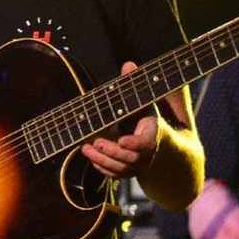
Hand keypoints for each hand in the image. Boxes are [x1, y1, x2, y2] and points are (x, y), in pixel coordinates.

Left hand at [81, 62, 159, 178]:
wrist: (148, 134)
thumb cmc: (140, 114)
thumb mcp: (139, 99)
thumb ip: (132, 85)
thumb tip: (128, 64)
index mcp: (152, 133)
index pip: (146, 142)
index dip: (135, 143)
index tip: (122, 140)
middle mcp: (147, 152)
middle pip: (131, 158)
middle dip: (112, 152)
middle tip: (96, 143)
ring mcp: (137, 164)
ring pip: (121, 168)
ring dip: (102, 160)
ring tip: (85, 148)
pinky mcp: (127, 170)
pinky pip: (114, 173)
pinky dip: (101, 167)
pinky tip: (90, 157)